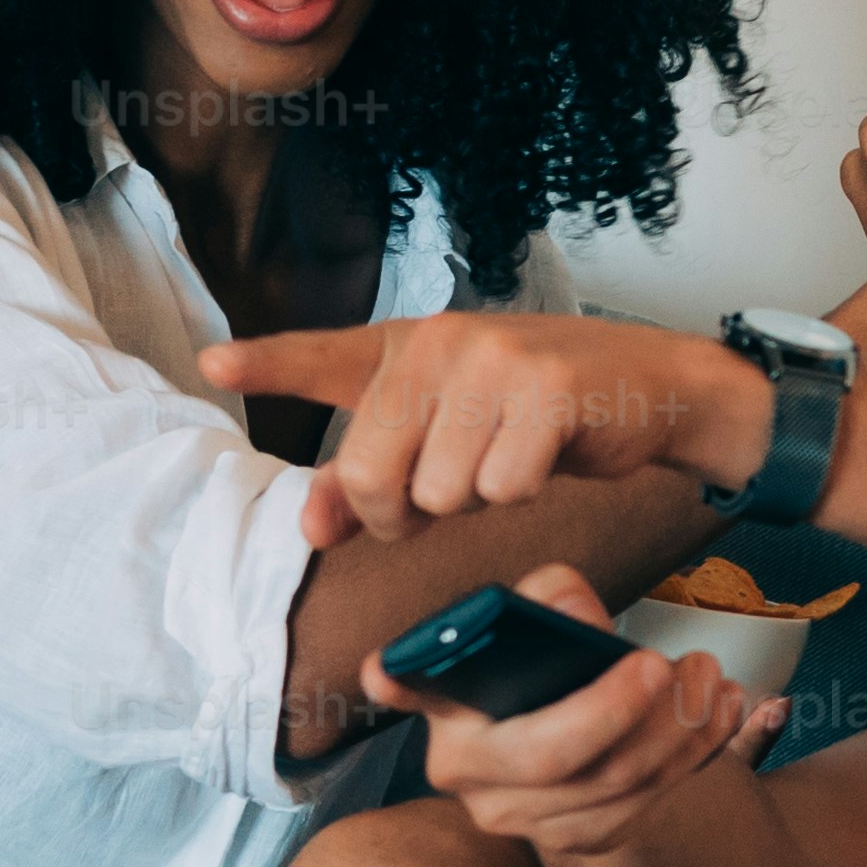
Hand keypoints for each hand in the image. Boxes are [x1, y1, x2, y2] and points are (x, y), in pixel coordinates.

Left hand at [201, 313, 753, 549]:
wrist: (653, 385)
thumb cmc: (546, 412)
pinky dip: (525, 491)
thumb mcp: (450, 436)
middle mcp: (444, 341)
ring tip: (508, 462)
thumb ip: (374, 477)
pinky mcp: (547, 388)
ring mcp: (496, 359)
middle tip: (448, 494)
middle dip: (406, 510)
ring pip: (441, 490)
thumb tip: (312, 526)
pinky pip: (504, 485)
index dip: (267, 362)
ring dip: (477, 500)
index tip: (213, 362)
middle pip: (375, 472)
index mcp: (411, 348)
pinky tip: (547, 457)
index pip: (325, 356)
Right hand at [401, 565, 776, 856]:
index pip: (411, 691)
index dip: (399, 681)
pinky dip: (697, 754)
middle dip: (618, 709)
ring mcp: (526, 819)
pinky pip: (647, 804)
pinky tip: (726, 712)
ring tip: (712, 675)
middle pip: (548, 754)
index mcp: (446, 711)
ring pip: (612, 782)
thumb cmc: (550, 672)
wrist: (582, 745)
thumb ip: (552, 600)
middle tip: (667, 664)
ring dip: (679, 727)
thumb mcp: (542, 626)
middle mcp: (471, 776)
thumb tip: (572, 606)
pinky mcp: (582, 839)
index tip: (385, 668)